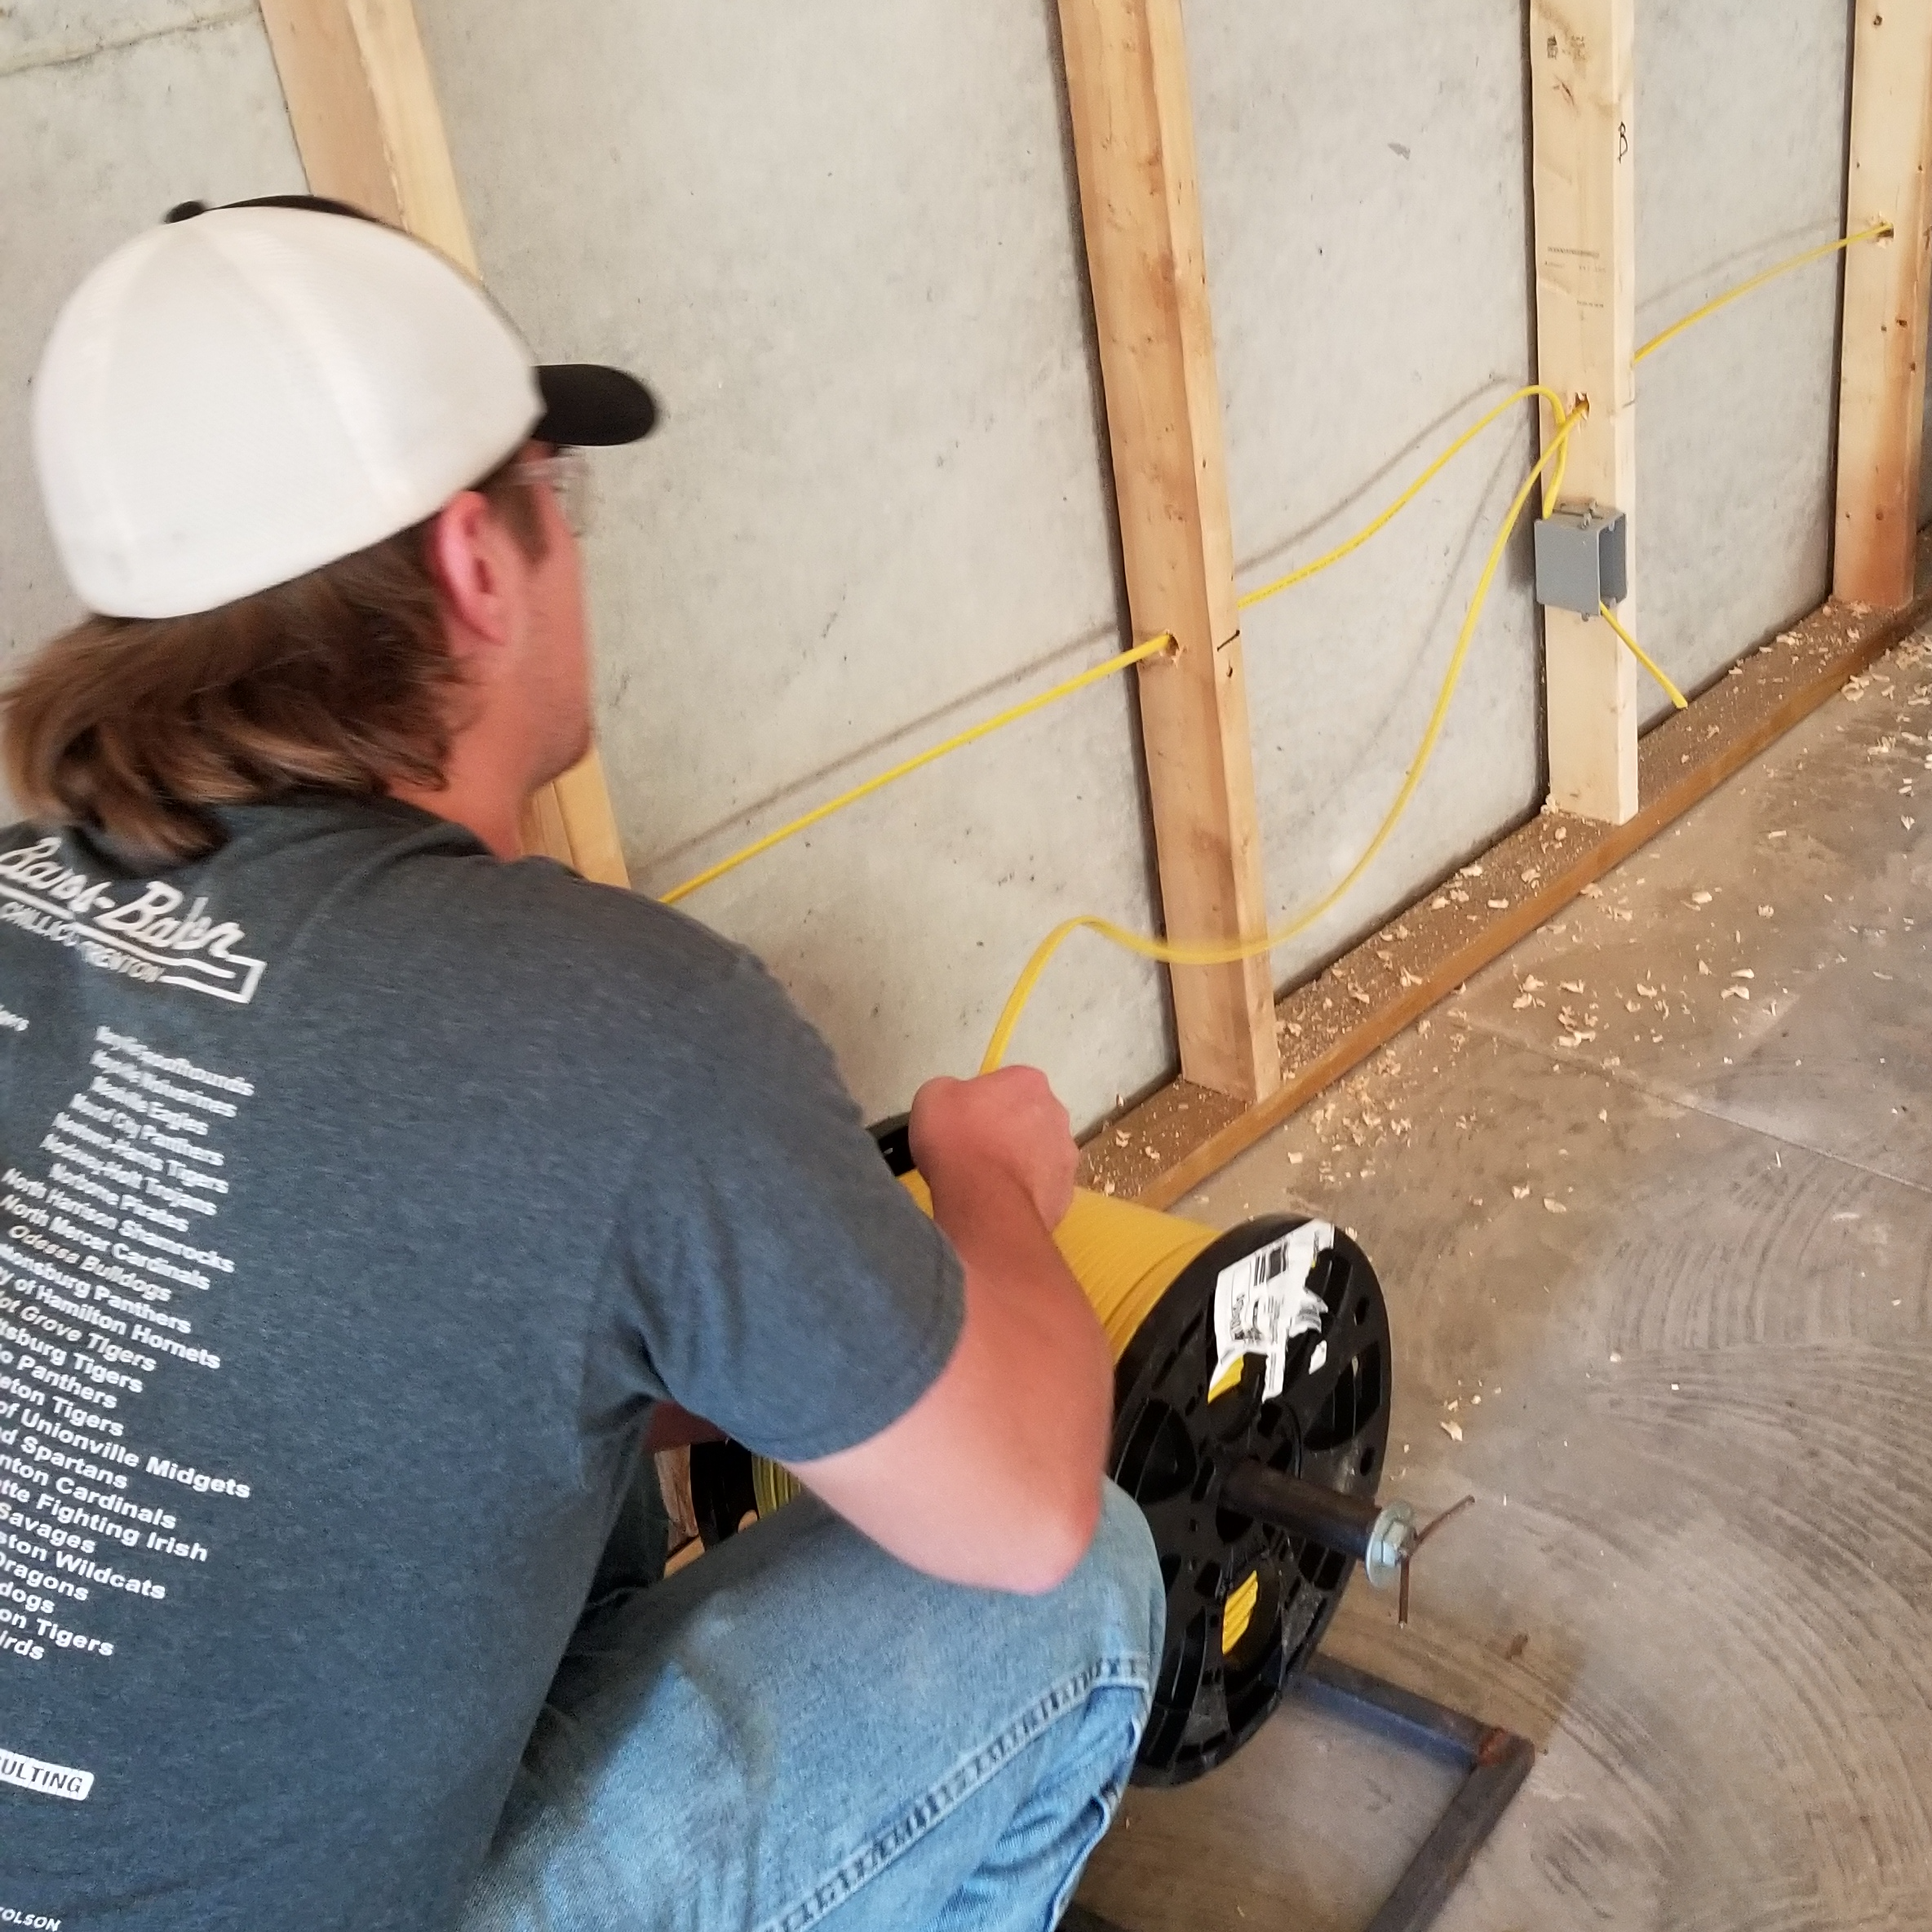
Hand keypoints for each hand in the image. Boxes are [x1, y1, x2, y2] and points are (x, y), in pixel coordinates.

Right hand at [908, 1067, 1076, 1231]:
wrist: (983, 1201)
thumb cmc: (957, 1140)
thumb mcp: (933, 1096)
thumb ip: (953, 1091)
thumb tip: (959, 1105)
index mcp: (1029, 1081)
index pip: (1007, 1084)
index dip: (982, 1103)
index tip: (965, 1121)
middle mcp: (1056, 1112)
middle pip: (1028, 1117)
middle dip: (1006, 1131)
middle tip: (975, 1150)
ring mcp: (1065, 1155)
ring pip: (1038, 1153)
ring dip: (1019, 1162)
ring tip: (987, 1181)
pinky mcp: (1065, 1192)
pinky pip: (1041, 1187)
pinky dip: (1024, 1192)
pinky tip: (1000, 1201)